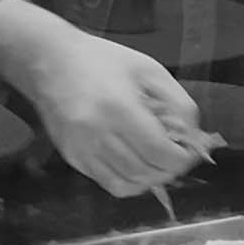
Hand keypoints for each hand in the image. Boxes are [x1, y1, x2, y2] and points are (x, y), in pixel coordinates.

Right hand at [0, 0, 208, 196]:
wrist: (49, 61)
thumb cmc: (103, 60)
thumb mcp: (148, 70)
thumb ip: (178, 103)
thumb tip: (194, 139)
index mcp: (119, 108)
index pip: (160, 153)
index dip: (181, 158)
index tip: (188, 149)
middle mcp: (97, 134)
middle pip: (146, 172)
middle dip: (169, 168)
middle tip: (176, 154)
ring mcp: (81, 150)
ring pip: (128, 184)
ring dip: (150, 178)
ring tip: (156, 159)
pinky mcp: (72, 159)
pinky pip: (109, 184)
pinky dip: (129, 180)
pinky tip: (135, 162)